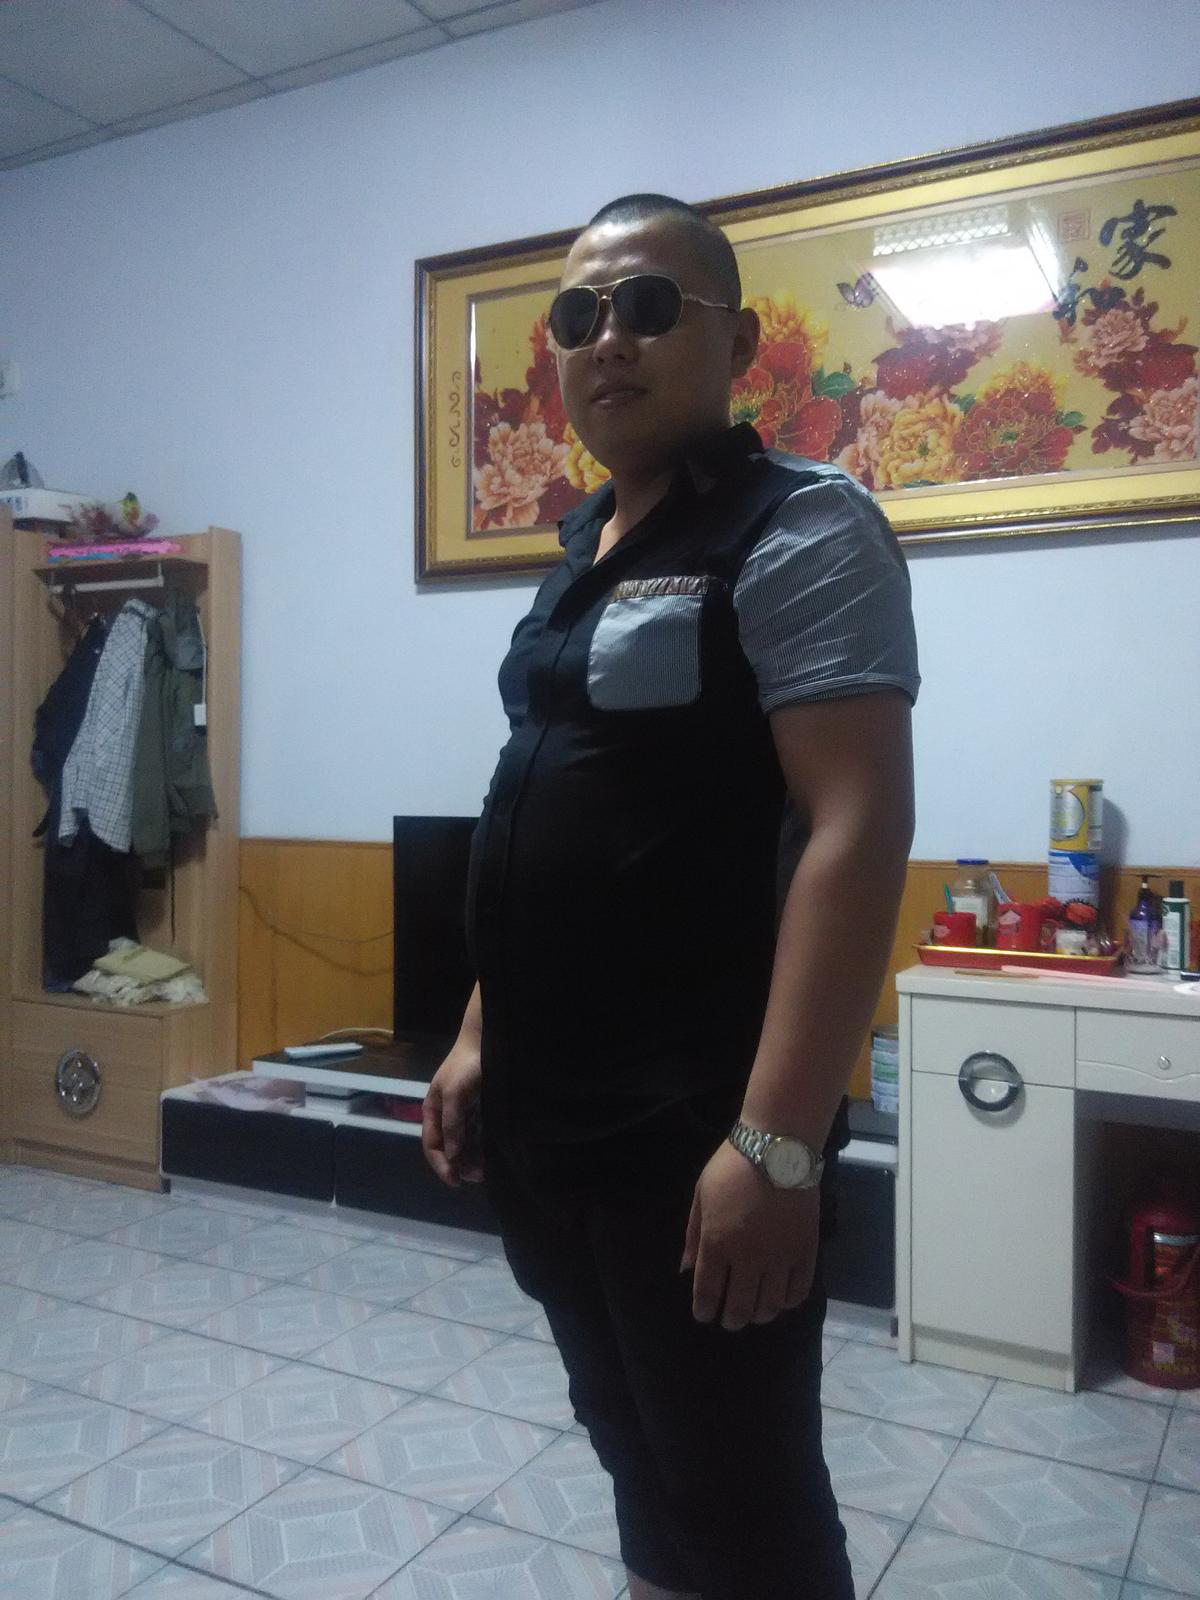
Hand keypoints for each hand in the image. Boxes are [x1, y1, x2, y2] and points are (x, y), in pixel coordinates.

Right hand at [422, 1041, 483, 1187]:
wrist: (486, 1042)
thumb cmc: (465, 1067)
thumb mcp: (454, 1094)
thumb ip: (452, 1124)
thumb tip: (452, 1154)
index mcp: (432, 1111)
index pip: (432, 1145)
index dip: (441, 1165)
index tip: (455, 1180)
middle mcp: (446, 1115)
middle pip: (449, 1147)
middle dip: (459, 1164)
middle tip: (476, 1177)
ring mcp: (463, 1113)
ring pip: (465, 1143)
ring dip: (471, 1159)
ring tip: (484, 1171)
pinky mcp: (480, 1110)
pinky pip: (478, 1134)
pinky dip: (481, 1147)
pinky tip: (490, 1156)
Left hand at [680, 1140, 819, 1329]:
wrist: (777, 1148)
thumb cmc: (732, 1167)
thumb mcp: (700, 1194)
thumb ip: (693, 1235)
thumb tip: (685, 1269)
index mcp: (716, 1244)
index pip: (708, 1291)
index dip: (705, 1309)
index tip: (704, 1316)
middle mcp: (747, 1259)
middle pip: (739, 1305)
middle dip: (731, 1319)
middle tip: (729, 1321)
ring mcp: (779, 1258)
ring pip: (769, 1305)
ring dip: (759, 1315)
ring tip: (755, 1314)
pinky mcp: (805, 1251)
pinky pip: (798, 1290)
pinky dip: (788, 1302)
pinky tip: (781, 1300)